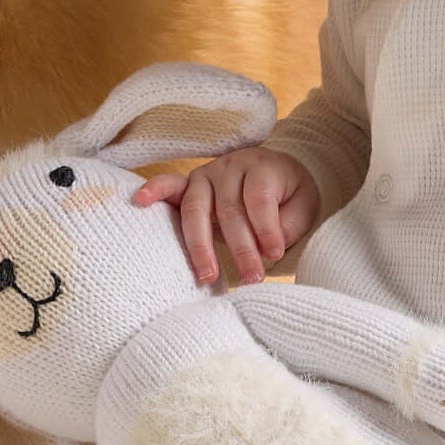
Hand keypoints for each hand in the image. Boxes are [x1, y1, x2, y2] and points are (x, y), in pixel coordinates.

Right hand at [134, 146, 320, 283]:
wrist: (278, 176)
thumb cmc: (289, 195)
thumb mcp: (303, 206)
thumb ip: (289, 224)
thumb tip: (268, 247)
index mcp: (262, 167)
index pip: (259, 198)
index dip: (266, 227)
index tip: (275, 254)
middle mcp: (230, 167)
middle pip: (229, 208)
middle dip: (240, 247)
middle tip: (252, 278)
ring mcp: (205, 175)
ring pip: (196, 208)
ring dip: (200, 244)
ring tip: (208, 275)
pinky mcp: (189, 185)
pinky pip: (169, 186)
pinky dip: (154, 190)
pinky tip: (141, 200)